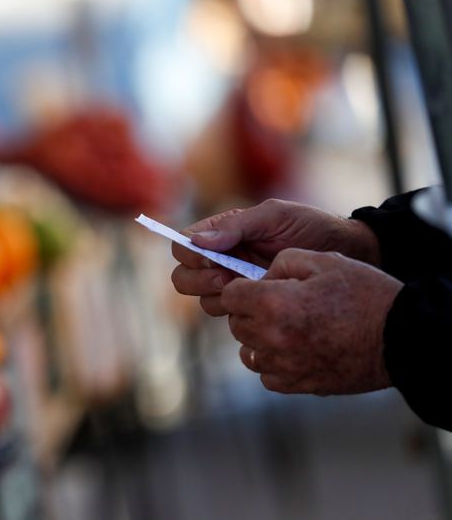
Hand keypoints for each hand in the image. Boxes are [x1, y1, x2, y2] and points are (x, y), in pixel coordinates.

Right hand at [171, 199, 379, 315]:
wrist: (350, 256)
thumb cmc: (313, 228)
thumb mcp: (276, 217)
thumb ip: (237, 226)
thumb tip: (199, 242)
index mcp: (223, 233)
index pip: (183, 245)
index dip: (190, 254)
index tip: (213, 258)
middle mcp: (223, 260)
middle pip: (183, 276)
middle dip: (200, 279)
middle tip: (228, 278)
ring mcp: (236, 285)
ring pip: (203, 300)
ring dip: (219, 297)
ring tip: (250, 289)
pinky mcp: (252, 307)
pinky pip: (229, 315)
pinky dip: (238, 312)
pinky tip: (262, 304)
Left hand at [220, 248, 402, 394]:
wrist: (402, 337)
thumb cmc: (365, 294)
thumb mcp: (323, 260)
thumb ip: (282, 262)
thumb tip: (261, 279)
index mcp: (273, 303)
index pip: (229, 295)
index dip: (241, 287)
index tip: (257, 286)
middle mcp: (272, 337)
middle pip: (236, 324)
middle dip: (250, 311)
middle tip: (277, 303)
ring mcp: (284, 365)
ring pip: (248, 351)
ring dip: (259, 338)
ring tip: (287, 326)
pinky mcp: (298, 385)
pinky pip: (266, 374)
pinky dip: (273, 362)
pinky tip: (294, 347)